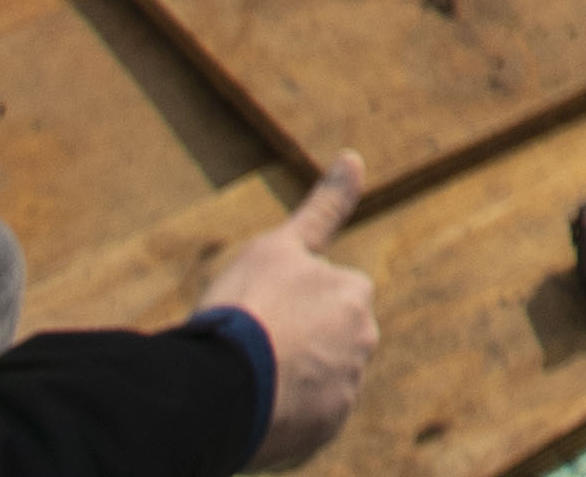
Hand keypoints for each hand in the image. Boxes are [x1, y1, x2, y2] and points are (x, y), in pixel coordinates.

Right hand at [203, 155, 377, 464]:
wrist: (224, 387)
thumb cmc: (248, 308)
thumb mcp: (279, 247)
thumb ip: (324, 207)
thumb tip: (355, 156)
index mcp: (355, 295)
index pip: (327, 292)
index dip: (287, 300)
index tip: (261, 311)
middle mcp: (362, 342)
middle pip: (325, 337)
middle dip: (295, 340)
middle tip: (252, 345)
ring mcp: (346, 389)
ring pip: (315, 377)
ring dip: (290, 376)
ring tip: (249, 377)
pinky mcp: (326, 429)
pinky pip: (306, 417)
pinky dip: (285, 413)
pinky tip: (256, 406)